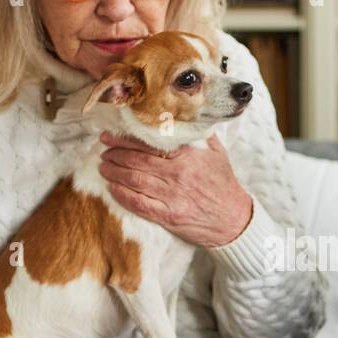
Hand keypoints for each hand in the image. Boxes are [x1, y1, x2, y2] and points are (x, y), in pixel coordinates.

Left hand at [98, 132, 252, 246]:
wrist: (234, 219)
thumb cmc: (224, 185)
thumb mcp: (217, 153)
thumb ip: (199, 135)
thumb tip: (182, 117)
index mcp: (188, 155)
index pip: (149, 143)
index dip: (124, 139)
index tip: (109, 136)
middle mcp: (178, 174)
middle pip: (136, 160)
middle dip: (114, 154)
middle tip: (102, 152)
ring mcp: (172, 196)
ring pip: (134, 180)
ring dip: (114, 173)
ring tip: (103, 167)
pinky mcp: (169, 216)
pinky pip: (139, 204)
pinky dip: (122, 195)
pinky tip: (112, 188)